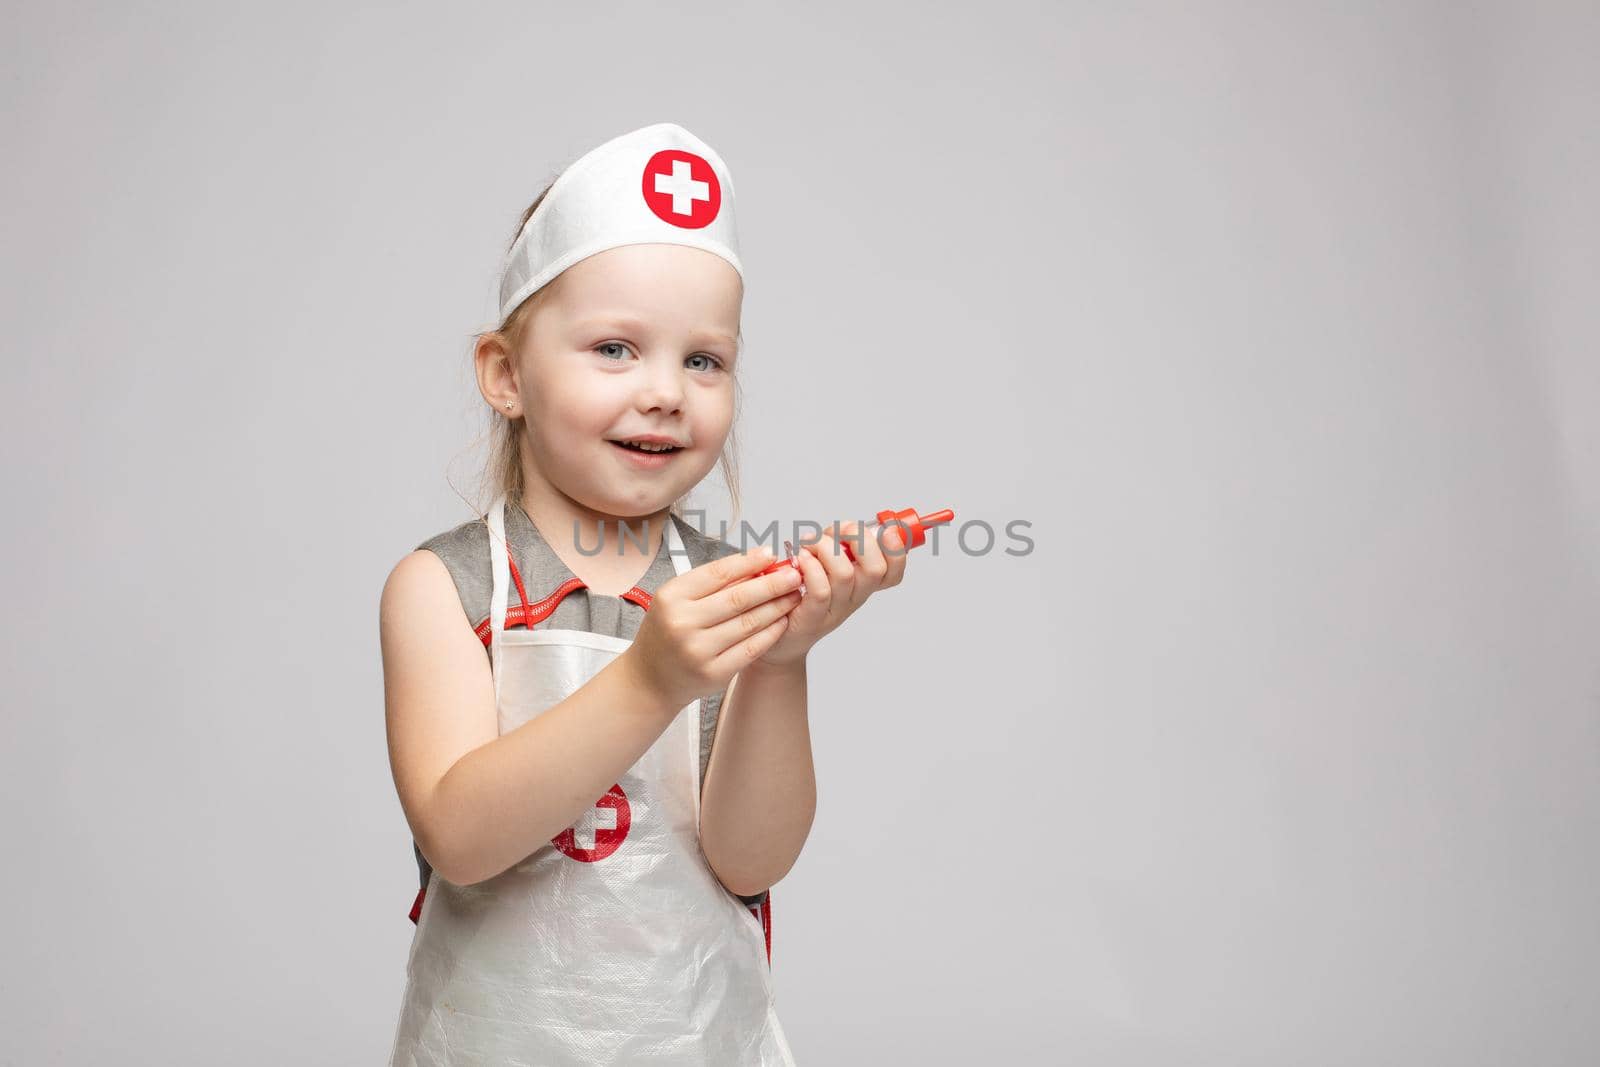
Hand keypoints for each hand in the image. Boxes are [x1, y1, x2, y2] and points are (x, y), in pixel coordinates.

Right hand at [625, 546, 806, 707]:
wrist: (650, 679)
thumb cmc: (667, 633)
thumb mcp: (677, 600)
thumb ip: (711, 583)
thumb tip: (757, 561)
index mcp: (672, 597)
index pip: (718, 573)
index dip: (749, 562)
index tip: (771, 554)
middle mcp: (683, 623)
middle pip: (738, 598)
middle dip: (772, 584)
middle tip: (795, 575)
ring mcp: (698, 651)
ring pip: (749, 622)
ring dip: (777, 607)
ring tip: (794, 596)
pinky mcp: (713, 673)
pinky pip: (751, 648)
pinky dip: (771, 633)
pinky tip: (783, 621)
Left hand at [754, 519, 908, 666]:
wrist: (781, 637)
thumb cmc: (801, 595)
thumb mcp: (827, 565)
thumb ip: (840, 546)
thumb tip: (848, 526)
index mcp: (863, 584)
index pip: (893, 571)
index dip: (896, 550)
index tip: (886, 529)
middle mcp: (855, 597)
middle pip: (874, 569)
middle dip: (858, 538)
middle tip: (838, 531)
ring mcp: (835, 609)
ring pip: (844, 574)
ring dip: (825, 548)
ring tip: (808, 544)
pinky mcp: (812, 617)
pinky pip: (820, 590)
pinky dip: (811, 567)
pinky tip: (800, 559)